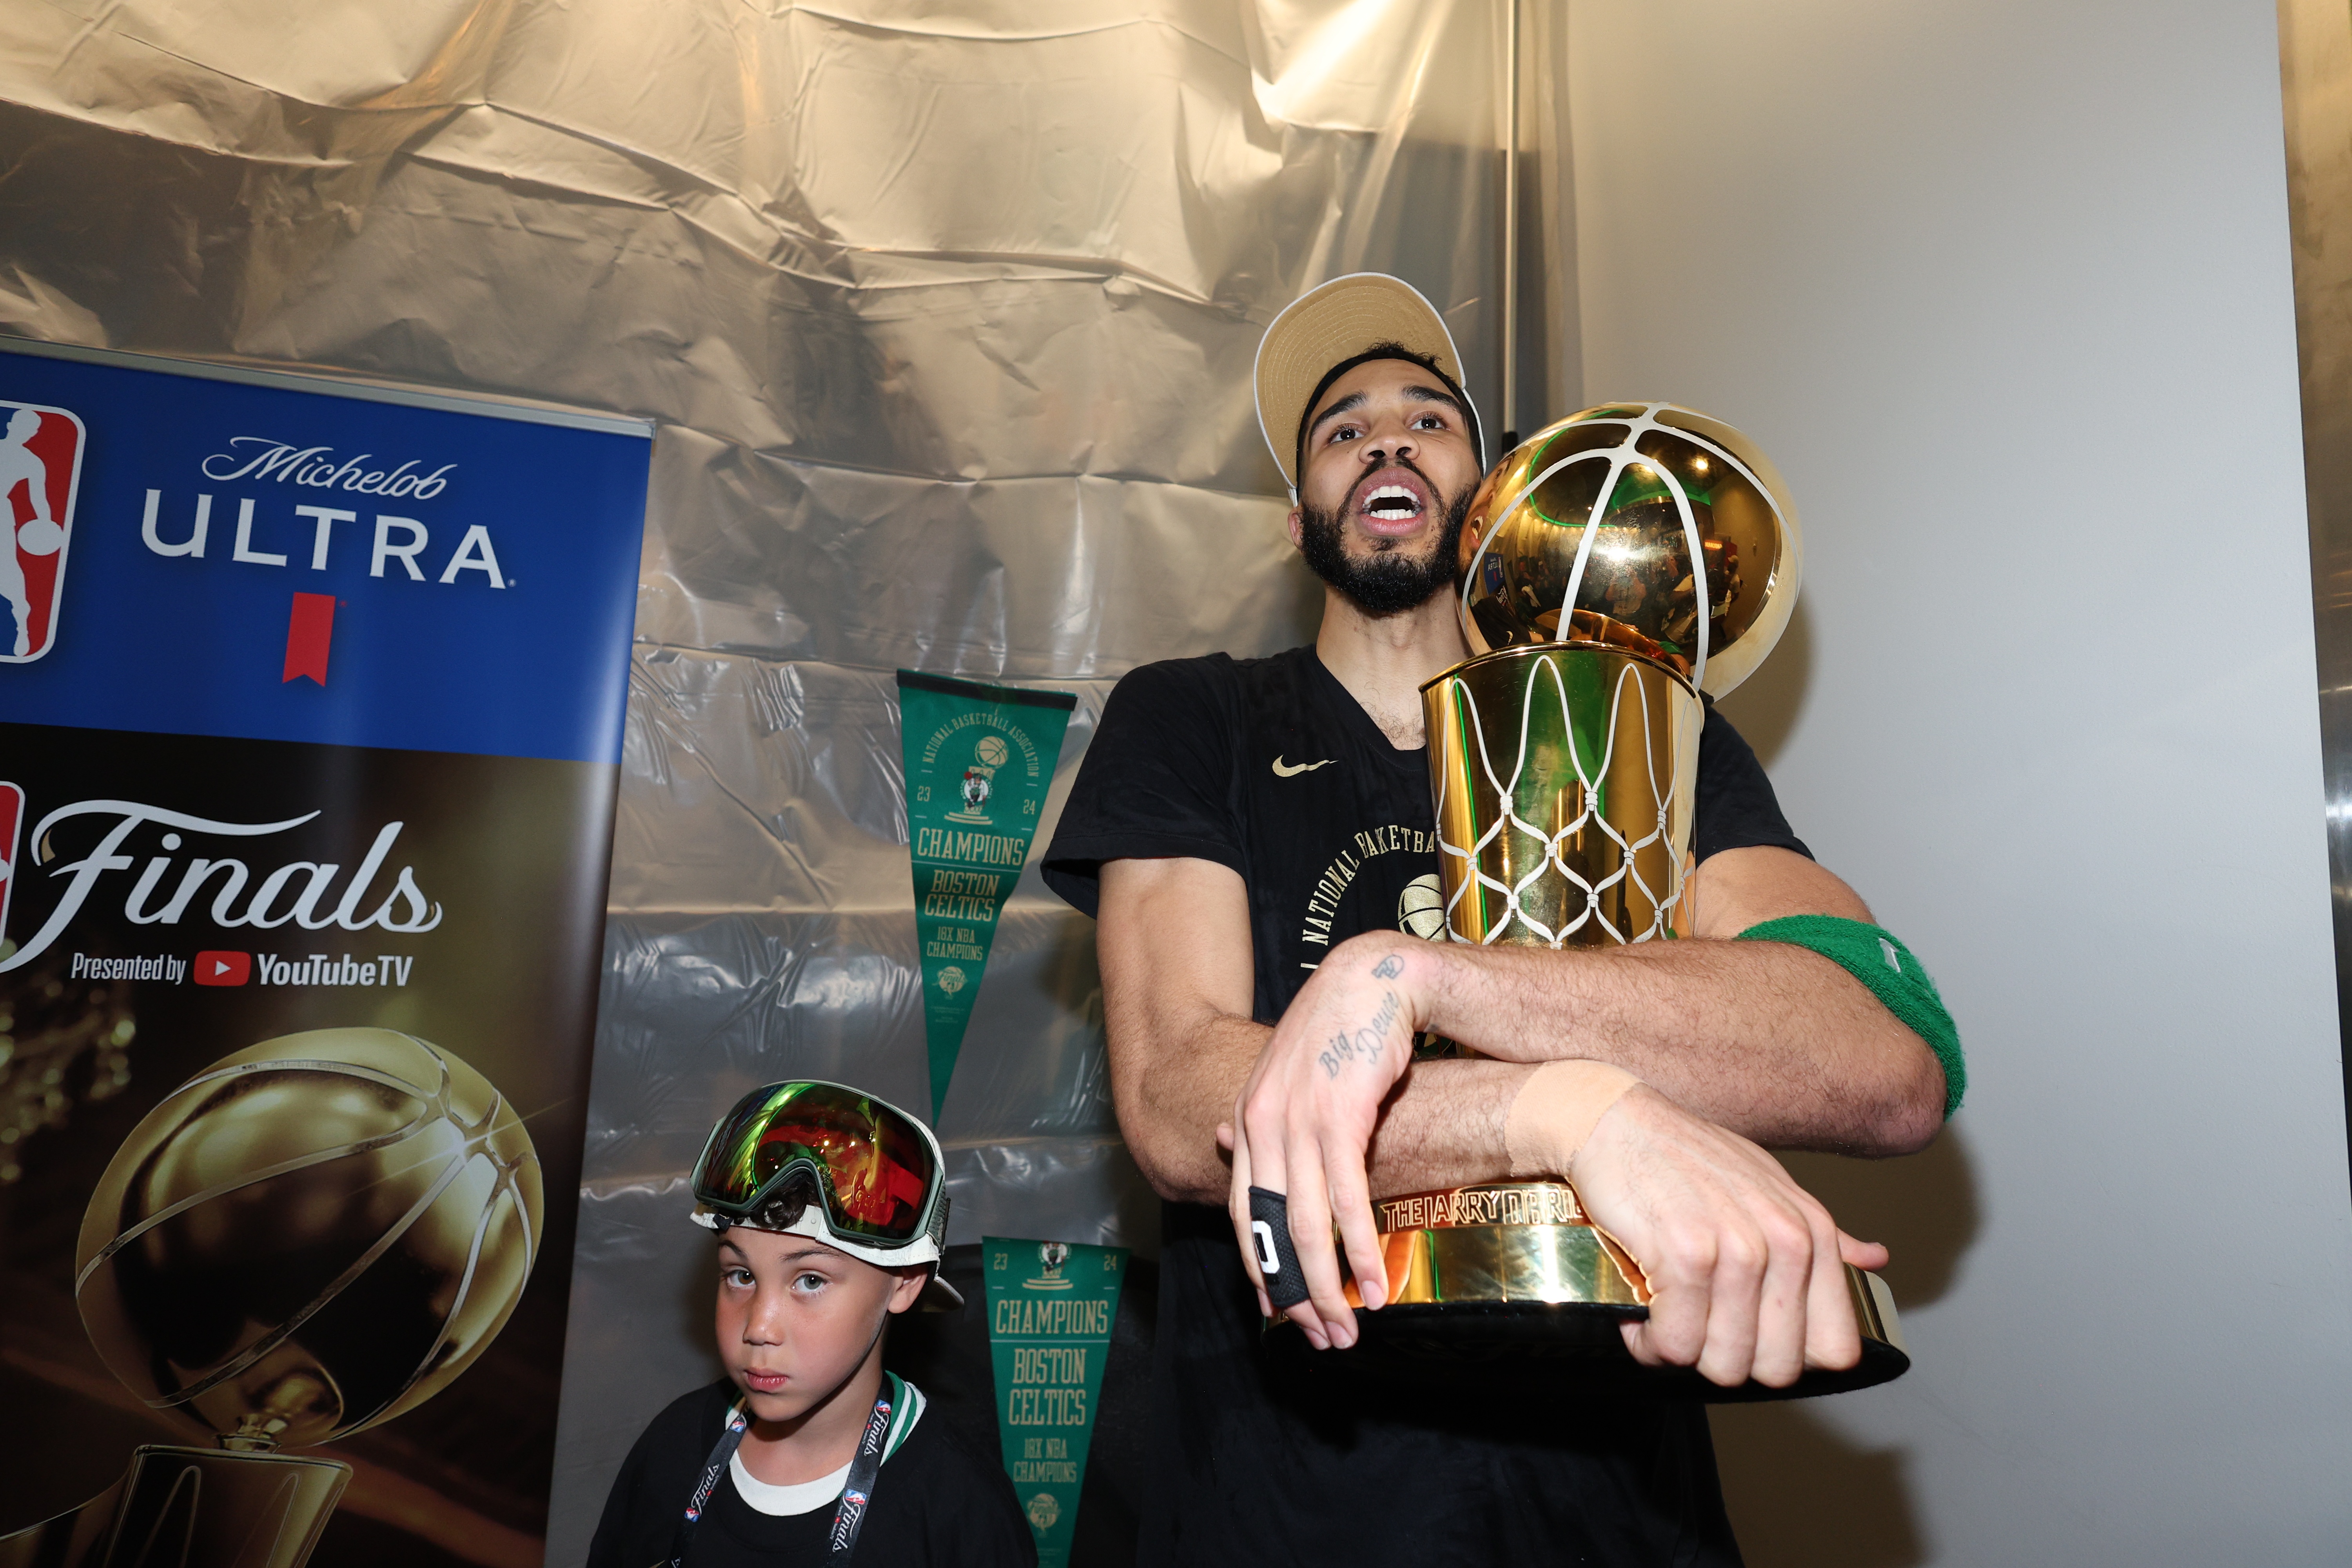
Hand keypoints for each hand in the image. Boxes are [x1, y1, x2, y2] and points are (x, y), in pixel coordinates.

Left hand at [1224, 933, 1423, 1349]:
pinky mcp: (1340, 1118)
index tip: (1278, 1312)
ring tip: (1349, 1329)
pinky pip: (1347, 1200)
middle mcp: (1262, 1125)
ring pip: (1306, 1224)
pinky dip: (1359, 1250)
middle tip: (1320, 1339)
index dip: (1258, 1266)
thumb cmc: (1333, 1034)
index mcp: (1246, 1121)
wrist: (1369, 982)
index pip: (1241, 1212)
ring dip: (1328, 1287)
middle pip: (1270, 1229)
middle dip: (1295, 1293)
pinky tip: (1373, 1285)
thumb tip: (1221, 1144)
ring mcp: (1298, 1122)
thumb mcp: (1281, 1078)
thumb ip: (1256, 1122)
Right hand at [1569, 1084, 1888, 1386]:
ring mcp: (1739, 1251)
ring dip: (1682, 1351)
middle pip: (1775, 1369)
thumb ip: (1823, 1235)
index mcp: (1813, 1232)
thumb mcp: (1768, 1185)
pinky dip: (1648, 1341)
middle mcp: (1787, 1243)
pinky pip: (1674, 1345)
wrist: (1612, 1122)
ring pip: (1721, 1364)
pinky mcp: (1687, 1257)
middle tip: (1695, 1324)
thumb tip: (1875, 1258)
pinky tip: (1639, 1309)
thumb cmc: (1685, 1156)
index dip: (1785, 1355)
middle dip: (1727, 1358)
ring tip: (1663, 1313)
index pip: (1835, 1349)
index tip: (1746, 1333)